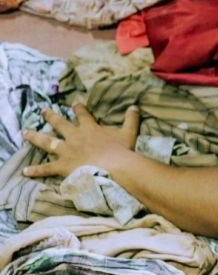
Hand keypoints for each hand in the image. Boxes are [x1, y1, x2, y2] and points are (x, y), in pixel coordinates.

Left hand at [22, 104, 140, 179]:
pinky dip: (36, 170)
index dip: (78, 108)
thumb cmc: (121, 150)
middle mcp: (74, 136)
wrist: (112, 167)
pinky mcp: (62, 165)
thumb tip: (135, 106)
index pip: (82, 114)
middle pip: (59, 124)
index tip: (75, 103)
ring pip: (47, 142)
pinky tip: (25, 171)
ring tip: (25, 133)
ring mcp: (66, 151)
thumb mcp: (129, 132)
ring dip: (35, 137)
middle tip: (43, 111)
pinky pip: (46, 168)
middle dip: (51, 116)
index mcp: (89, 128)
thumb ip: (131, 119)